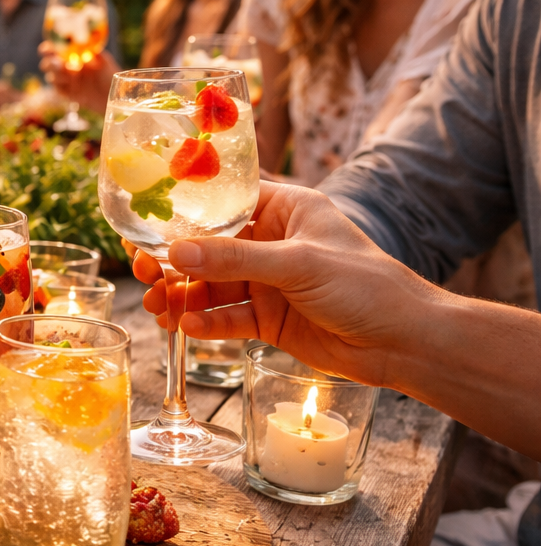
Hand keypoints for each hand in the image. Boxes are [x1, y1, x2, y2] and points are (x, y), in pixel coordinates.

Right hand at [38, 41, 113, 114]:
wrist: (114, 92)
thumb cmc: (109, 73)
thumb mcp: (103, 59)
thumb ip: (91, 52)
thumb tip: (82, 44)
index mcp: (70, 56)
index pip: (52, 50)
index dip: (46, 49)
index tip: (48, 49)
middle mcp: (64, 68)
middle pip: (47, 65)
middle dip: (50, 63)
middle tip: (59, 63)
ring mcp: (65, 82)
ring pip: (51, 78)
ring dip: (57, 76)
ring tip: (72, 75)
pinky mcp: (68, 95)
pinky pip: (58, 91)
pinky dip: (62, 87)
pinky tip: (73, 86)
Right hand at [130, 181, 441, 388]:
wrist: (404, 342)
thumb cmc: (366, 285)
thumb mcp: (297, 263)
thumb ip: (234, 259)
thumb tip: (174, 252)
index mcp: (283, 210)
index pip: (220, 203)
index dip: (180, 214)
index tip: (143, 226)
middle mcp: (270, 243)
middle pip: (205, 249)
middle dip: (171, 263)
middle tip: (143, 275)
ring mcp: (266, 283)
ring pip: (209, 287)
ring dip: (181, 298)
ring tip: (158, 310)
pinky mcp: (266, 319)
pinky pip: (224, 318)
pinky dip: (203, 324)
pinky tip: (187, 329)